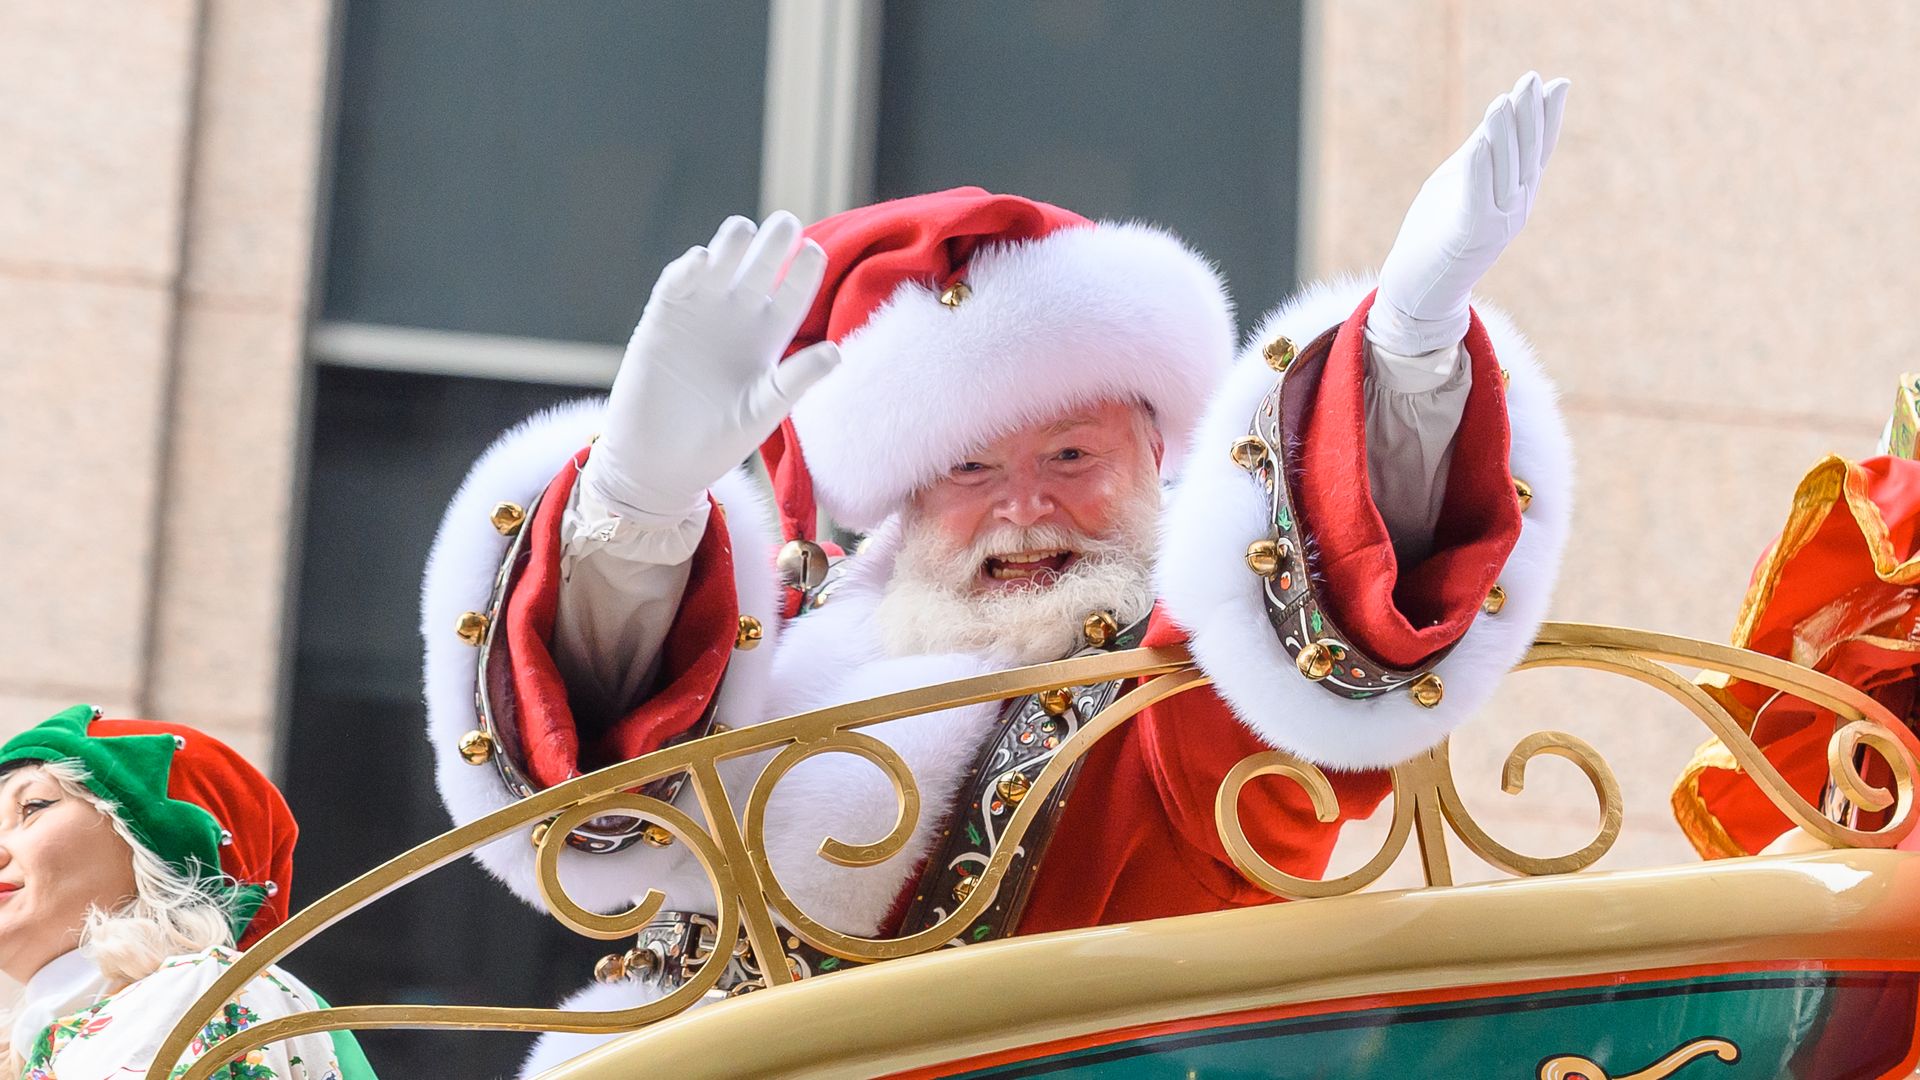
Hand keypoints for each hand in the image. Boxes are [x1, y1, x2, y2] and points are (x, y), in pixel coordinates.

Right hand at [585, 212, 839, 519]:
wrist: (660, 463)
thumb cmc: (718, 442)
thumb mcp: (763, 411)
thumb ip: (795, 380)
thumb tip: (836, 353)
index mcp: (770, 338)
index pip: (794, 292)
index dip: (805, 270)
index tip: (814, 252)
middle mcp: (738, 317)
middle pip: (762, 265)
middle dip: (773, 242)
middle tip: (784, 224)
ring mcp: (700, 314)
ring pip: (720, 262)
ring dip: (731, 243)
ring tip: (743, 230)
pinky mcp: (662, 319)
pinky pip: (677, 283)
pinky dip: (687, 269)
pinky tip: (701, 261)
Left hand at [1369, 71, 1569, 355]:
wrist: (1419, 291)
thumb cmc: (1436, 233)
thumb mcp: (1461, 182)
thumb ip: (1481, 151)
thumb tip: (1500, 111)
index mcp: (1516, 195)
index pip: (1538, 151)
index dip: (1548, 118)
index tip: (1557, 84)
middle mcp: (1515, 208)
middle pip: (1526, 156)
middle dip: (1529, 117)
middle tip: (1531, 80)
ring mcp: (1496, 224)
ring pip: (1505, 173)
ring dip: (1504, 137)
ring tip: (1503, 101)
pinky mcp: (1469, 237)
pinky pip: (1477, 198)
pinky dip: (1479, 170)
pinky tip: (1479, 143)